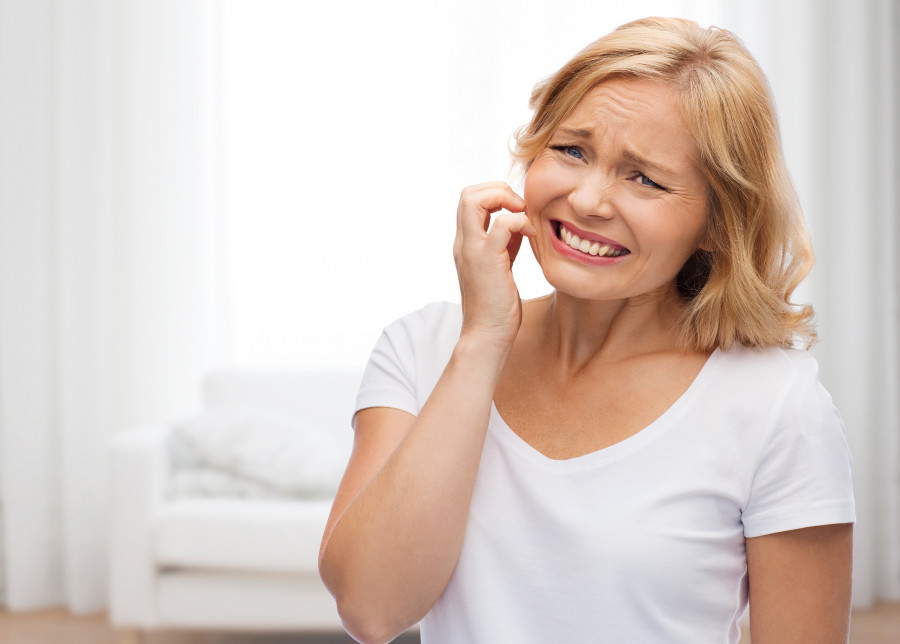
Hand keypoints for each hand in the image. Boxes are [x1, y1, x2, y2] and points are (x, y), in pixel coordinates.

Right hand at [453, 182, 535, 350]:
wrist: (488, 335)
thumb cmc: (497, 306)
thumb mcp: (502, 266)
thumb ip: (507, 243)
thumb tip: (520, 222)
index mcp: (466, 243)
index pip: (469, 199)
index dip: (494, 195)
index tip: (516, 210)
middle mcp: (463, 243)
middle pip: (468, 193)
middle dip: (497, 190)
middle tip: (519, 208)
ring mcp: (472, 250)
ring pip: (474, 199)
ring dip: (504, 198)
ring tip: (523, 217)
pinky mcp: (487, 260)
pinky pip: (503, 223)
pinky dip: (521, 221)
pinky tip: (531, 235)